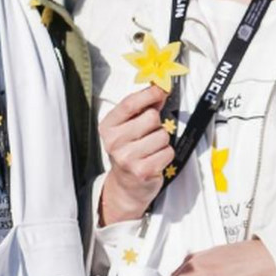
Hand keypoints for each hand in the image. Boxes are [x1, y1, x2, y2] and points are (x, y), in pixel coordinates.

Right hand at [98, 86, 172, 225]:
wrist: (126, 186)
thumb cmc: (129, 151)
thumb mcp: (128, 127)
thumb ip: (143, 108)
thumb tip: (160, 90)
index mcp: (108, 127)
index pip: (129, 103)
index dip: (149, 94)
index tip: (161, 90)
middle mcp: (114, 142)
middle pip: (151, 117)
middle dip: (156, 124)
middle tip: (149, 134)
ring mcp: (127, 158)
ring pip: (162, 135)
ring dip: (162, 141)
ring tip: (151, 148)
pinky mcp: (143, 171)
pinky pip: (168, 152)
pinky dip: (166, 154)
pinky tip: (155, 159)